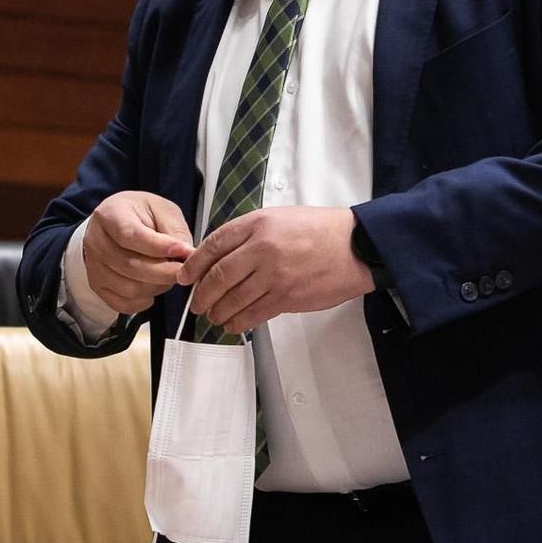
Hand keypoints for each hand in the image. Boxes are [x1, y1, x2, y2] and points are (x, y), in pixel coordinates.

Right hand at [83, 191, 193, 314]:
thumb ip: (174, 231)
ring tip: (168, 275)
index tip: (183, 251)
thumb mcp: (162, 210)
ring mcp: (94, 266)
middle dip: (164, 272)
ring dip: (157, 286)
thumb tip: (187, 255)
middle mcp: (96, 241)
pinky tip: (153, 286)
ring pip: (129, 288)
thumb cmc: (140, 215)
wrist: (117, 224)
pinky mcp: (98, 286)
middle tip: (185, 270)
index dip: (159, 247)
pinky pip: (123, 303)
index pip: (131, 235)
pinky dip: (144, 301)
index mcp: (110, 214)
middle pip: (130, 265)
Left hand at [179, 206, 374, 336]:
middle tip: (196, 303)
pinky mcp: (287, 298)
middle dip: (201, 294)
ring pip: (232, 299)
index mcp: (258, 224)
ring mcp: (274, 276)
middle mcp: (262, 249)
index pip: (214, 245)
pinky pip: (253, 314)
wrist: (356, 246)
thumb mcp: (280, 217)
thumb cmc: (320, 230)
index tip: (185, 276)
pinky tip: (233, 324)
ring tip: (213, 316)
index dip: (194, 264)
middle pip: (218, 276)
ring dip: (218, 311)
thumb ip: (250, 233)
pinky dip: (238, 322)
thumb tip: (221, 255)